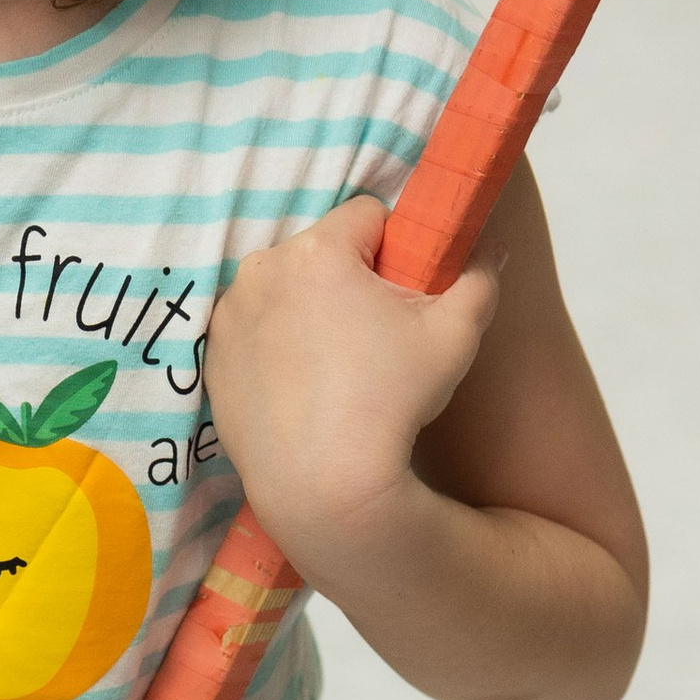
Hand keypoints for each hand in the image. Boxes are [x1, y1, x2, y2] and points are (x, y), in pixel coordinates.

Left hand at [205, 192, 500, 590]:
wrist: (321, 483)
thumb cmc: (390, 402)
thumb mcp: (456, 336)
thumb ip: (477, 280)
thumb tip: (485, 254)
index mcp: (317, 251)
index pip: (366, 215)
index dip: (394, 250)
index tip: (403, 295)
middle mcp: (261, 269)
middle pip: (321, 253)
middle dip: (349, 279)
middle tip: (374, 338)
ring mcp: (230, 314)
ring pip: (285, 290)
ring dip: (309, 309)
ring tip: (336, 368)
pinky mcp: (213, 354)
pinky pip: (256, 329)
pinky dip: (277, 344)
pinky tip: (302, 387)